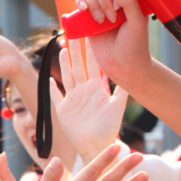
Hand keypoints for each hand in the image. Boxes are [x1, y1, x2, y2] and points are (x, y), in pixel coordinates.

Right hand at [51, 39, 128, 162]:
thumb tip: (132, 76)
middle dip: (76, 52)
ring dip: (64, 64)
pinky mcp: (63, 110)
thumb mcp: (117, 107)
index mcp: (96, 88)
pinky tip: (49, 79)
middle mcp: (84, 91)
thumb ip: (122, 92)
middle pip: (78, 67)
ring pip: (67, 77)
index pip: (93, 66)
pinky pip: (56, 96)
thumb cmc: (109, 128)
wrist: (97, 146)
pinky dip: (52, 88)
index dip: (91, 52)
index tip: (89, 37)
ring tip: (63, 49)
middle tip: (73, 34)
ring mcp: (72, 99)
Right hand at [76, 0, 154, 87]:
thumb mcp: (138, 23)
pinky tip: (84, 11)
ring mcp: (101, 8)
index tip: (120, 4)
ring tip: (101, 21)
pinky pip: (80, 1)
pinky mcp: (89, 18)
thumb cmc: (135, 46)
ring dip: (93, 2)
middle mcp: (115, 1)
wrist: (124, 67)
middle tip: (112, 18)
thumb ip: (129, 2)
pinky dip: (80, 2)